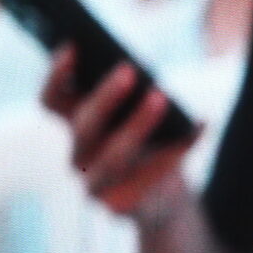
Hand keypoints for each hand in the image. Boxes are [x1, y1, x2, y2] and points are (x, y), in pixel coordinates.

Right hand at [39, 49, 197, 222]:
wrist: (162, 198)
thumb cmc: (150, 140)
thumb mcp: (140, 111)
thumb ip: (137, 93)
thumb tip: (149, 76)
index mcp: (76, 123)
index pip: (52, 99)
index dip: (57, 74)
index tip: (74, 45)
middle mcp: (78, 153)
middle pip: (84, 124)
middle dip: (105, 96)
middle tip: (129, 69)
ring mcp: (93, 183)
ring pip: (113, 154)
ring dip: (138, 124)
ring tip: (162, 97)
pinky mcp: (116, 206)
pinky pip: (147, 177)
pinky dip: (177, 149)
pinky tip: (200, 125)